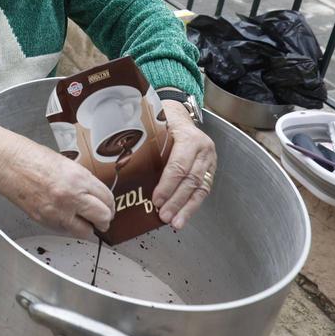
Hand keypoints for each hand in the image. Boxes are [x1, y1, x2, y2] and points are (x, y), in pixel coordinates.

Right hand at [0, 119, 113, 239]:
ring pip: (86, 231)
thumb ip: (81, 180)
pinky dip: (69, 227)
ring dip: (88, 226)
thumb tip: (93, 194)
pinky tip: (65, 216)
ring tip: (84, 220)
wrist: (7, 163)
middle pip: (103, 218)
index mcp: (79, 178)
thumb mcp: (65, 163)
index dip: (110, 204)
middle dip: (104, 218)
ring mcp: (58, 212)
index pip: (107, 198)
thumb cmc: (30, 157)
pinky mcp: (45, 220)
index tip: (108, 205)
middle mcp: (71, 197)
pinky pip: (66, 230)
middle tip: (102, 217)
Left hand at [152, 100, 216, 230]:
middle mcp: (203, 148)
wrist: (180, 113)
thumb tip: (124, 166)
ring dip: (187, 208)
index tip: (156, 199)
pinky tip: (183, 216)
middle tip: (164, 216)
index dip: (167, 185)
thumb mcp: (155, 125)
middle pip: (190, 180)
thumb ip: (145, 143)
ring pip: (200, 187)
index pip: (178, 165)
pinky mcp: (210, 168)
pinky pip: (203, 189)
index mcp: (188, 137)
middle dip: (176, 201)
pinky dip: (193, 204)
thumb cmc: (163, 119)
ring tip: (176, 223)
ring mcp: (209, 159)